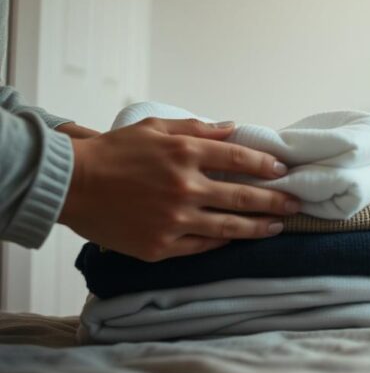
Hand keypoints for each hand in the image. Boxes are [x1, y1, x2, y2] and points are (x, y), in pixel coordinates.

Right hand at [59, 118, 300, 261]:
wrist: (70, 185)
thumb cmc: (113, 152)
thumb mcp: (155, 128)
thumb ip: (196, 129)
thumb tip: (233, 127)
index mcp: (184, 154)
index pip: (239, 158)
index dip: (266, 165)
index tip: (282, 170)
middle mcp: (184, 187)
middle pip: (243, 195)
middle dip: (275, 200)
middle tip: (296, 202)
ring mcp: (173, 219)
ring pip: (229, 226)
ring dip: (259, 226)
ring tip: (278, 226)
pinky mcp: (160, 246)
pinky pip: (202, 245)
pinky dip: (224, 241)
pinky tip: (239, 237)